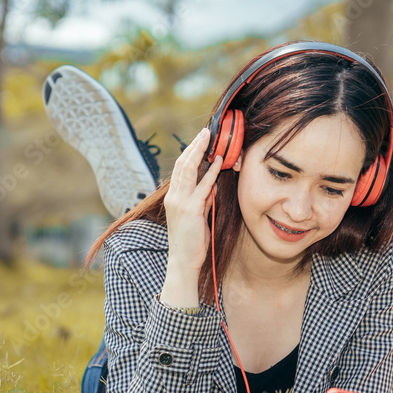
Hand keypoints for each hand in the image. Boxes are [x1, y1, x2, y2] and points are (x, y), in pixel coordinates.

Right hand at [164, 127, 222, 278]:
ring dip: (200, 152)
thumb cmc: (192, 241)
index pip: (180, 169)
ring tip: (209, 138)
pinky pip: (202, 187)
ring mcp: (180, 202)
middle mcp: (174, 197)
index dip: (190, 152)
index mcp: (173, 197)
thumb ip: (203, 198)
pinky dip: (211, 172)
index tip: (200, 140)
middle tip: (205, 131)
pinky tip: (219, 162)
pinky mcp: (191, 210)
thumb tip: (212, 183)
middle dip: (194, 146)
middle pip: (182, 164)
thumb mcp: (197, 215)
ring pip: (188, 170)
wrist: (184, 261)